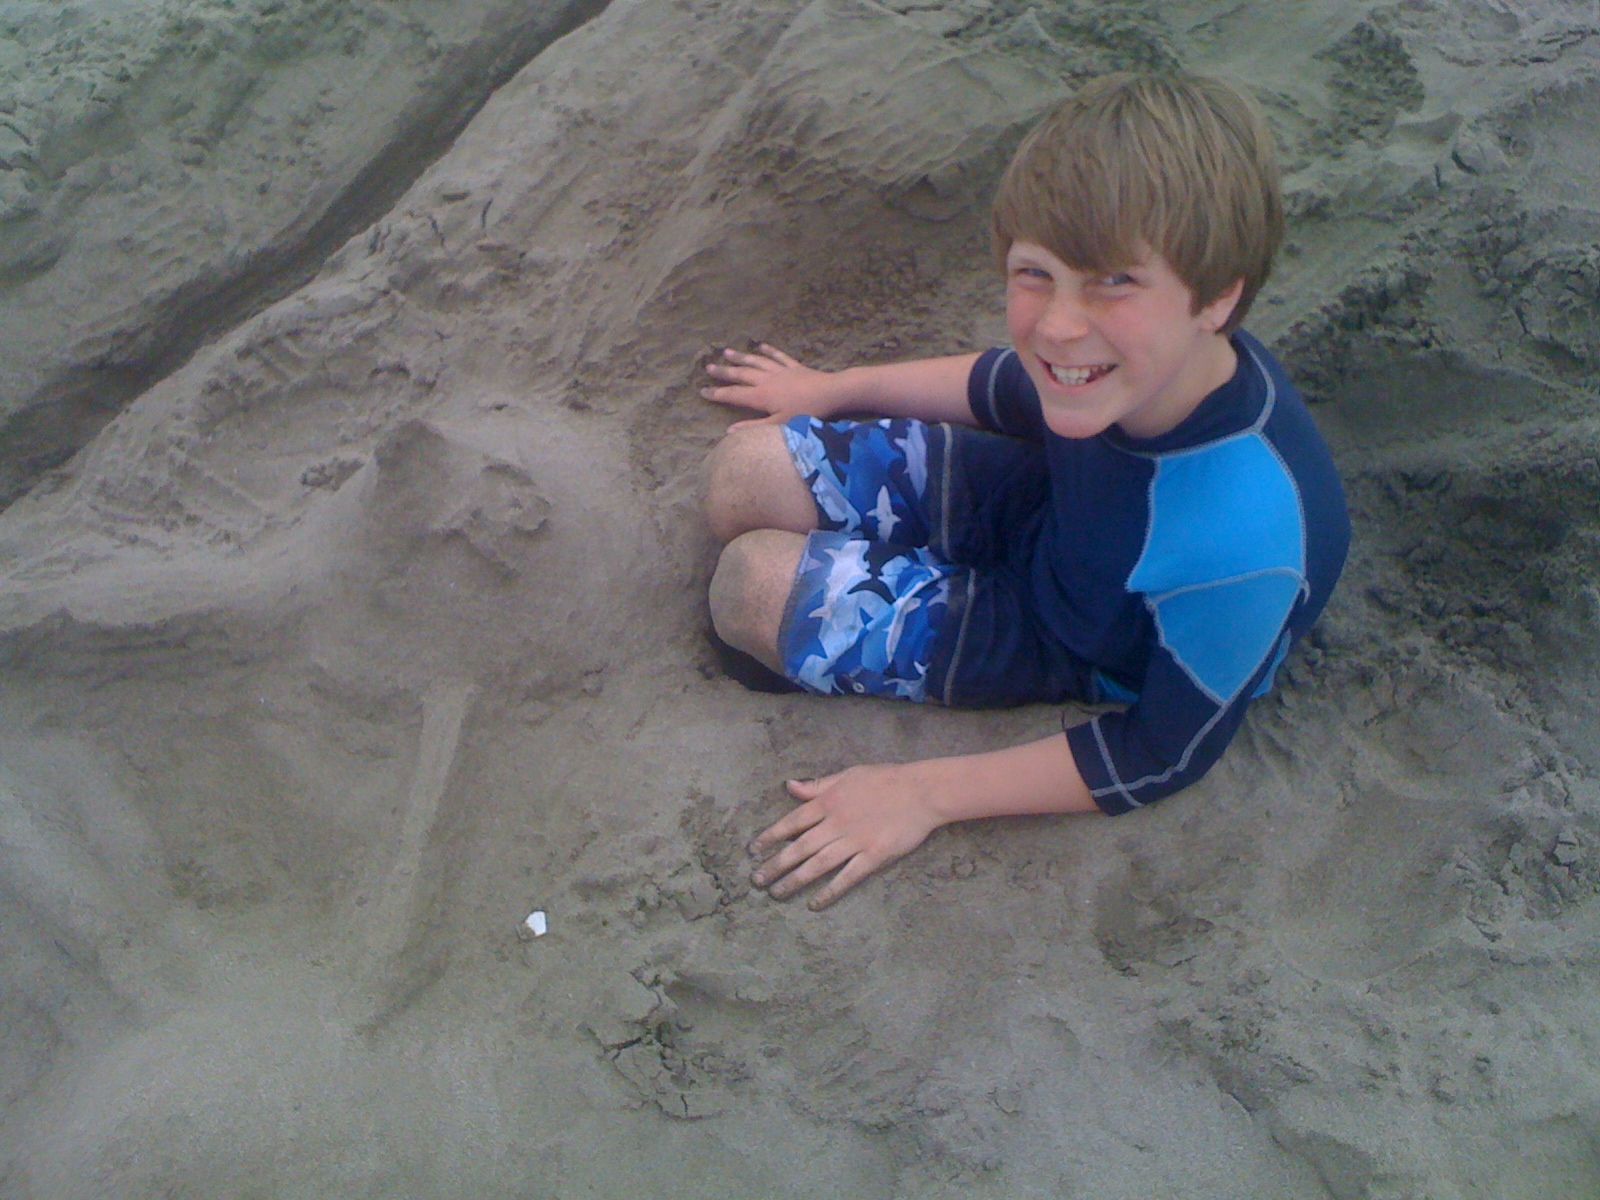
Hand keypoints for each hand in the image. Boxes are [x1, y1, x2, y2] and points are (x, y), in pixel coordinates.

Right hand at [700, 344, 841, 429]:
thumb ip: (754, 427)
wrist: (831, 392)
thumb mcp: (780, 424)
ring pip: (756, 362)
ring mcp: (781, 371)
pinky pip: (778, 356)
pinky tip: (760, 345)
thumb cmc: (806, 412)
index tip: (702, 391)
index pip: (734, 395)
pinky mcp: (794, 366)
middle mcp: (767, 380)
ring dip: (741, 357)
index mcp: (762, 396)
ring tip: (726, 352)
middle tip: (708, 367)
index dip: (717, 394)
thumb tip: (730, 431)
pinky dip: (769, 350)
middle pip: (741, 374)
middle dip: (724, 372)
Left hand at [749, 763, 944, 909]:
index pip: (791, 822)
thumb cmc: (885, 780)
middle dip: (775, 865)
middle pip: (799, 847)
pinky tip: (815, 903)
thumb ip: (818, 786)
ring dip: (795, 880)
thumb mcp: (847, 775)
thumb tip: (790, 786)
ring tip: (776, 893)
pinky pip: (847, 877)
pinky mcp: (873, 857)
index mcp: (828, 802)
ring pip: (817, 865)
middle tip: (757, 880)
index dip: (771, 837)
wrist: (921, 792)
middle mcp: (836, 823)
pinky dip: (830, 891)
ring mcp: (854, 842)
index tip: (754, 850)